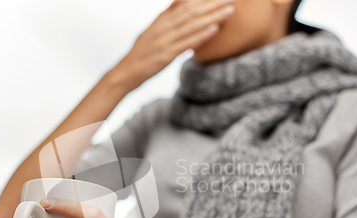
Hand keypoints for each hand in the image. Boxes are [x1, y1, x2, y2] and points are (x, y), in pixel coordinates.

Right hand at [111, 0, 235, 89]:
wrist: (126, 72)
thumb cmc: (142, 52)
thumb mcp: (153, 29)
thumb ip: (168, 15)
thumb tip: (179, 2)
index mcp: (162, 19)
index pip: (186, 3)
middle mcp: (163, 27)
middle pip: (192, 11)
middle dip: (213, 3)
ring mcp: (164, 40)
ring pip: (192, 25)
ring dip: (212, 17)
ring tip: (229, 10)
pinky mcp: (166, 55)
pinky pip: (186, 43)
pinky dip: (201, 35)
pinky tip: (214, 29)